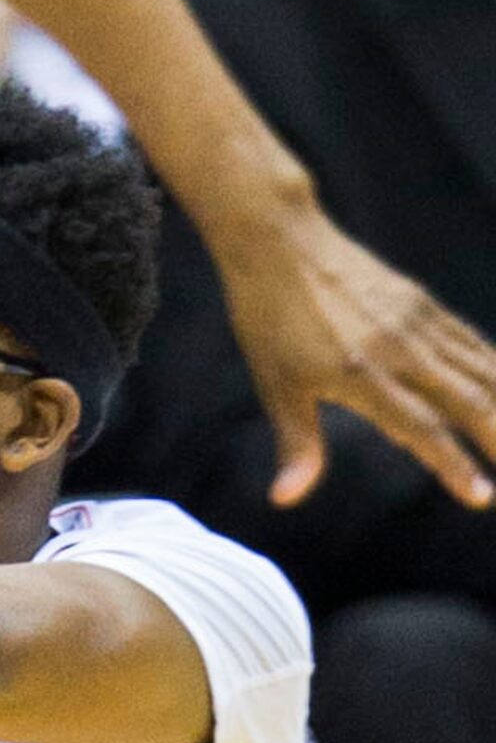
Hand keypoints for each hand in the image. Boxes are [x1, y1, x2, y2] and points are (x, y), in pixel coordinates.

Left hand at [214, 207, 495, 509]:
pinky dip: (494, 368)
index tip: (482, 497)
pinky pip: (470, 343)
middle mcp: (402, 349)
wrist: (280, 243)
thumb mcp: (276, 387)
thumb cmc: (269, 321)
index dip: (454, 466)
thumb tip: (285, 498)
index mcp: (364, 375)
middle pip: (469, 400)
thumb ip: (296, 444)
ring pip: (481, 369)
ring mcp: (418, 323)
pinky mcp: (422, 304)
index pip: (422, 429)